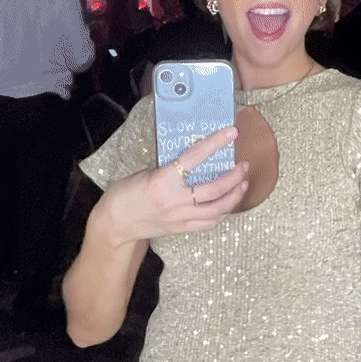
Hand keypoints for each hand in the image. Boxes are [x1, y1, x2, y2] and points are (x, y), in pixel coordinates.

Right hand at [99, 125, 248, 245]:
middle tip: (244, 165)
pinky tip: (227, 204)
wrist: (116, 223)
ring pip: (218, 209)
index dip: (215, 143)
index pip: (195, 157)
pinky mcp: (182, 229)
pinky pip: (209, 222)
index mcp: (163, 180)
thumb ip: (171, 167)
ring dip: (234, 196)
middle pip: (215, 188)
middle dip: (235, 176)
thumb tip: (195, 157)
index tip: (231, 133)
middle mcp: (175, 200)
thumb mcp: (148, 172)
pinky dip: (222, 213)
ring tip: (243, 184)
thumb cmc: (127, 194)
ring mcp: (180, 217)